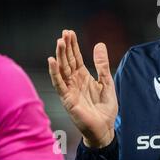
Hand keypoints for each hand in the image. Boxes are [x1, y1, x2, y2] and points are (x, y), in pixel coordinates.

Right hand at [48, 30, 117, 147]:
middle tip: (64, 33)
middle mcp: (75, 81)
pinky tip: (52, 61)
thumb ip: (101, 64)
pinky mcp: (67, 99)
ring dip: (60, 55)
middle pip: (68, 61)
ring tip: (59, 42)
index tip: (69, 32)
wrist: (105, 127)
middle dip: (66, 47)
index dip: (73, 46)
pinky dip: (55, 72)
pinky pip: (59, 83)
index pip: (76, 58)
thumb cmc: (105, 107)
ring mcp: (70, 89)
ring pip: (62, 69)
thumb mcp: (107, 81)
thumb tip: (99, 44)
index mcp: (84, 76)